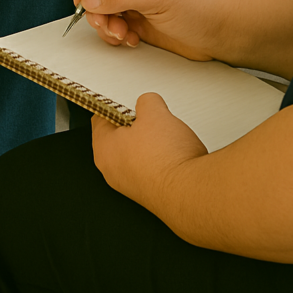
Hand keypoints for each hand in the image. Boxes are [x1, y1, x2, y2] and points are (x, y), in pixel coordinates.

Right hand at [74, 0, 229, 61]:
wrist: (220, 32)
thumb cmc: (202, 3)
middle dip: (95, 6)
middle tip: (104, 21)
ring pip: (98, 8)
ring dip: (105, 24)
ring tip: (122, 32)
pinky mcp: (134, 17)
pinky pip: (109, 25)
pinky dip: (114, 35)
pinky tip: (131, 38)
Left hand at [91, 93, 206, 210]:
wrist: (190, 192)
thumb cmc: (167, 158)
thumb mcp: (155, 112)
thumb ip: (146, 101)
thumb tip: (147, 105)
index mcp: (104, 148)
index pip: (101, 117)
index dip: (116, 104)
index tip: (128, 99)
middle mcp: (112, 170)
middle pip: (119, 136)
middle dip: (135, 123)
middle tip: (150, 115)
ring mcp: (129, 184)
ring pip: (135, 152)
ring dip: (148, 141)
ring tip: (165, 135)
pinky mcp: (148, 192)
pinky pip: (147, 168)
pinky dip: (158, 158)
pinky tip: (172, 153)